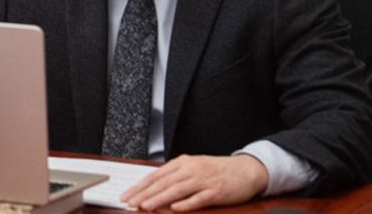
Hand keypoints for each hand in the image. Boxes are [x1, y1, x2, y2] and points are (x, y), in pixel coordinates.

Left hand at [122, 154, 268, 210]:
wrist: (245, 169)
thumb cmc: (216, 170)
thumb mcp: (193, 168)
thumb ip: (174, 176)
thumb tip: (153, 188)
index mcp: (182, 163)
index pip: (156, 175)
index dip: (140, 186)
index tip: (127, 195)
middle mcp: (191, 170)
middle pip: (163, 182)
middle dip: (144, 193)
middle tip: (130, 202)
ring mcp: (203, 180)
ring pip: (177, 189)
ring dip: (160, 198)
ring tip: (146, 206)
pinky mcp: (216, 191)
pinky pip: (199, 198)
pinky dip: (186, 203)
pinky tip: (175, 208)